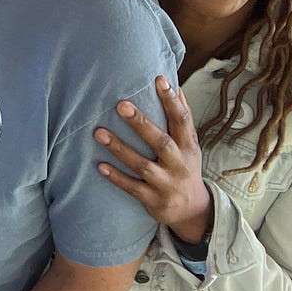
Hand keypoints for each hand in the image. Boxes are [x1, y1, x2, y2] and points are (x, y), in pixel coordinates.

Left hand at [94, 75, 211, 243]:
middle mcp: (179, 164)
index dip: (172, 101)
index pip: (182, 120)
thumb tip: (176, 86)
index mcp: (188, 147)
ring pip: (142, 166)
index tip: (159, 79)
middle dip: (141, 124)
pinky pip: (133, 188)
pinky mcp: (153, 199)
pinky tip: (100, 165)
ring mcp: (166, 183)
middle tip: (120, 104)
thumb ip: (183, 118)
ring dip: (120, 149)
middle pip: (160, 142)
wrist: (192, 211)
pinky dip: (117, 178)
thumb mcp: (190, 145)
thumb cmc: (185, 167)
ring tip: (99, 133)